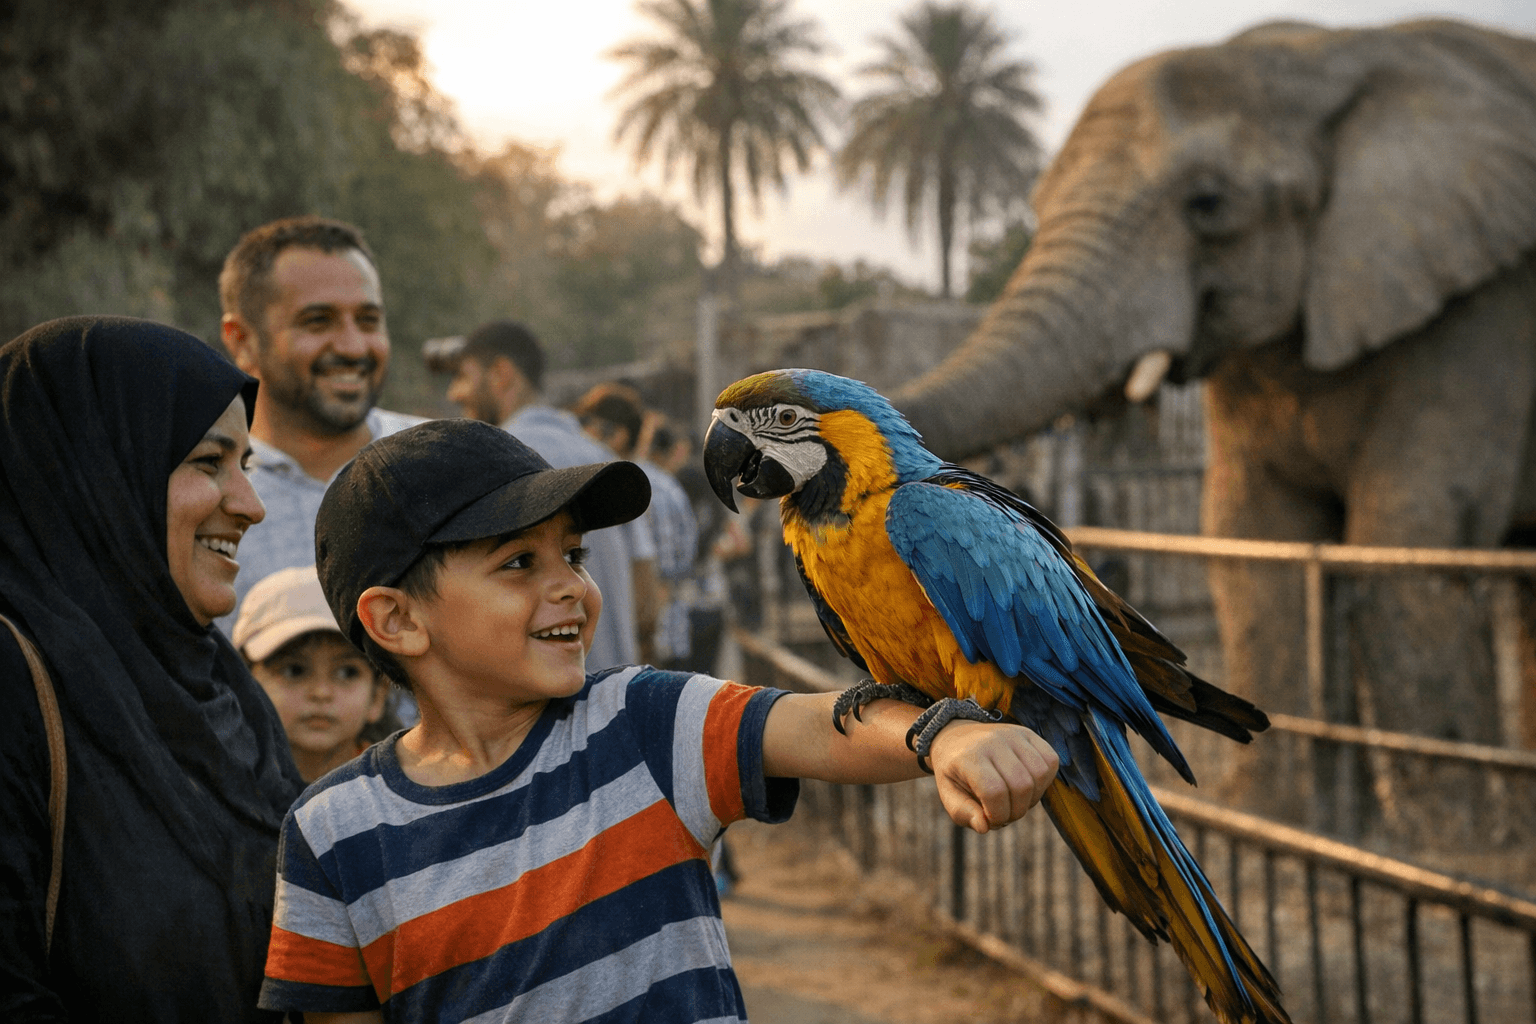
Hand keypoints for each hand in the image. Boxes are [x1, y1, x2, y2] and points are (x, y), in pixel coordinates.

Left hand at [927, 721, 1058, 833]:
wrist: (955, 737)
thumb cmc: (954, 772)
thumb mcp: (948, 794)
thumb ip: (964, 813)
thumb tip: (985, 826)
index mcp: (968, 757)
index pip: (994, 792)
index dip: (998, 815)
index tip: (990, 820)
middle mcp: (993, 741)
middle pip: (1021, 785)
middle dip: (1016, 811)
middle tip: (1004, 814)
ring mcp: (1013, 734)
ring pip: (1040, 773)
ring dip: (1032, 798)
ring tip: (1015, 801)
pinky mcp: (1028, 733)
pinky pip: (1051, 761)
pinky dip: (1045, 781)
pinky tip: (1028, 786)